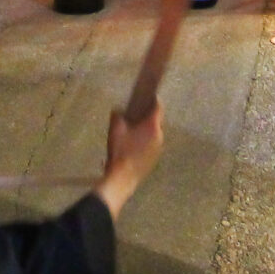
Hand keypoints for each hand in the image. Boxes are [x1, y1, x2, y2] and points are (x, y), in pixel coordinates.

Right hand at [95, 103, 164, 217]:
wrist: (123, 177)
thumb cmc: (120, 151)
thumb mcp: (115, 129)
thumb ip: (117, 115)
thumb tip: (118, 110)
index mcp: (152, 126)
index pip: (158, 108)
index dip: (154, 100)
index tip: (150, 96)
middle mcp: (159, 136)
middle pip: (156, 122)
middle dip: (148, 116)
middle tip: (137, 113)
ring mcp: (158, 149)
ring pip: (154, 134)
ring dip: (147, 130)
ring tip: (134, 130)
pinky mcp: (154, 159)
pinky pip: (152, 145)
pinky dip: (146, 141)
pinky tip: (134, 144)